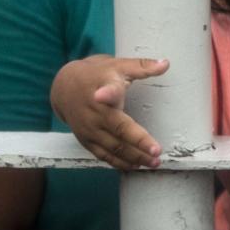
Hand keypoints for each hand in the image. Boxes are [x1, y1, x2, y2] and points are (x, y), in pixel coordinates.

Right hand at [50, 54, 168, 169]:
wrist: (64, 87)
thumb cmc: (96, 75)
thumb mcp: (117, 65)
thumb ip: (142, 66)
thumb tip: (166, 64)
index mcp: (103, 90)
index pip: (108, 93)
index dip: (108, 94)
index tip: (106, 96)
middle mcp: (95, 112)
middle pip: (117, 130)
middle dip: (137, 143)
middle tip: (157, 153)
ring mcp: (89, 129)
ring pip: (113, 147)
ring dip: (134, 157)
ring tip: (153, 162)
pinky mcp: (86, 140)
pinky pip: (103, 155)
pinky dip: (119, 163)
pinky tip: (135, 166)